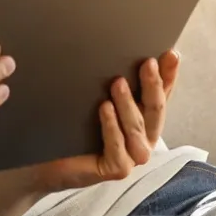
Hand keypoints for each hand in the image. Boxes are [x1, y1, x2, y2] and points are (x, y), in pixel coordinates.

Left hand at [0, 53, 178, 215]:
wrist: (44, 160)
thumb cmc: (71, 127)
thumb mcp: (95, 98)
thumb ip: (115, 82)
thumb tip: (121, 46)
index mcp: (143, 120)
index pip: (162, 95)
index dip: (169, 75)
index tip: (171, 54)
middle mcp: (143, 138)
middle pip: (155, 110)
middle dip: (153, 85)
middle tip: (147, 63)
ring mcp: (132, 156)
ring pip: (137, 128)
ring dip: (128, 104)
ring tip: (117, 83)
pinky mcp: (116, 169)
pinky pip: (118, 147)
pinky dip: (111, 127)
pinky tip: (104, 109)